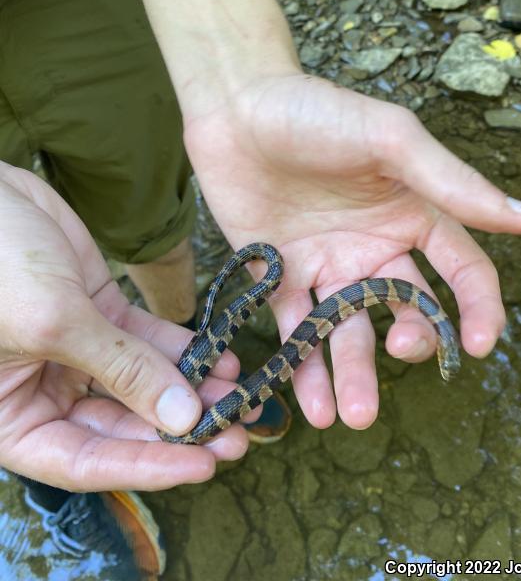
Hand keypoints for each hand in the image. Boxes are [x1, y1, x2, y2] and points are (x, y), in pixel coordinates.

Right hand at [0, 162, 247, 490]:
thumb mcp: (55, 323)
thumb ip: (120, 371)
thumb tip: (183, 419)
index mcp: (14, 418)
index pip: (85, 462)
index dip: (147, 467)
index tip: (204, 465)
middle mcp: (45, 392)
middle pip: (122, 426)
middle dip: (179, 429)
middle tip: (235, 433)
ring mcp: (77, 351)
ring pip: (142, 383)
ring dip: (190, 390)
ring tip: (238, 393)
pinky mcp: (100, 313)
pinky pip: (148, 341)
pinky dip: (183, 349)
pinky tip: (219, 357)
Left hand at [185, 73, 520, 429]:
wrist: (236, 106)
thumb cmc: (317, 112)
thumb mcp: (390, 140)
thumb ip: (453, 184)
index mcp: (411, 216)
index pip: (461, 272)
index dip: (478, 308)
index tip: (479, 344)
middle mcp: (373, 248)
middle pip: (404, 310)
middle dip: (409, 341)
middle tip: (397, 349)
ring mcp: (325, 266)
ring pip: (349, 331)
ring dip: (353, 375)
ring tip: (350, 415)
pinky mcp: (278, 277)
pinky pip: (295, 329)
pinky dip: (303, 367)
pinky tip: (311, 405)